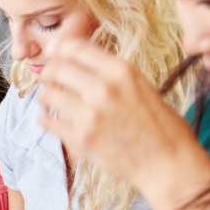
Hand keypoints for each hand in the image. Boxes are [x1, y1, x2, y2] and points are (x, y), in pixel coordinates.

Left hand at [36, 39, 201, 197]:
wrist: (165, 162)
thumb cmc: (158, 124)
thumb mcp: (140, 85)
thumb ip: (112, 73)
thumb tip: (79, 61)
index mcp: (121, 71)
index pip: (77, 48)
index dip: (59, 46)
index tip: (51, 49)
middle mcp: (103, 89)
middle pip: (58, 70)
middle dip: (48, 71)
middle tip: (46, 76)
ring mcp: (89, 115)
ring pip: (49, 95)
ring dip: (45, 95)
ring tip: (47, 98)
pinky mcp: (79, 139)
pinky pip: (48, 122)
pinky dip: (44, 118)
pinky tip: (47, 117)